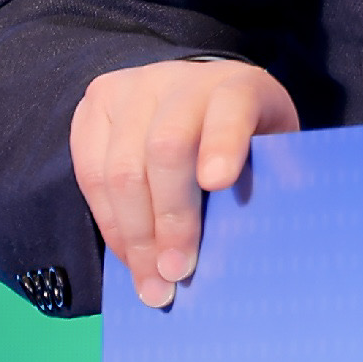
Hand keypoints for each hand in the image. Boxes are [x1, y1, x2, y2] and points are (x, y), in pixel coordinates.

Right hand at [72, 55, 301, 308]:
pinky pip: (90, 174)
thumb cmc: (242, 137)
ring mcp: (131, 89)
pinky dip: (110, 224)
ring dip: (134, 236)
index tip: (218, 183)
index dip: (223, 142)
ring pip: (121, 168)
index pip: (231, 107)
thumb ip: (268, 180)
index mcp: (237, 85)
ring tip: (150, 281)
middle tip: (176, 273)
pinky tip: (128, 256)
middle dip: (170, 219)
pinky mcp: (95, 107)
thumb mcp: (272, 149)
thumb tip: (254, 242)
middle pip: (166, 148)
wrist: (197, 97)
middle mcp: (180, 80)